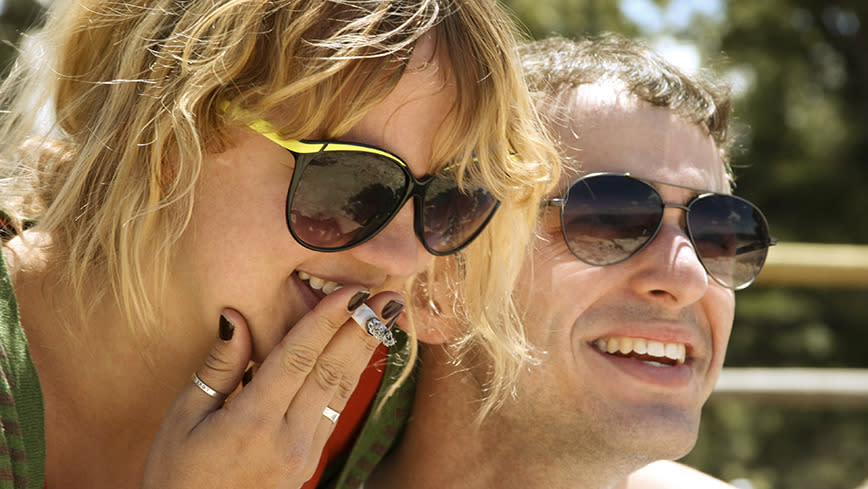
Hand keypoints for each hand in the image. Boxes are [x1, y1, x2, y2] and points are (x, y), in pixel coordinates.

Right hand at [141, 286, 400, 488]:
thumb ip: (218, 368)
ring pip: (340, 392)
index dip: (327, 320)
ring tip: (385, 320)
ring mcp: (303, 454)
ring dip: (363, 351)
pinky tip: (358, 356)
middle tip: (390, 297)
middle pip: (332, 372)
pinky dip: (348, 378)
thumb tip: (235, 317)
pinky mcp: (308, 462)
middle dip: (362, 330)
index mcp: (253, 423)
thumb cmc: (176, 476)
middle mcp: (287, 438)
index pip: (298, 358)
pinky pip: (334, 411)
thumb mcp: (183, 419)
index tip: (351, 291)